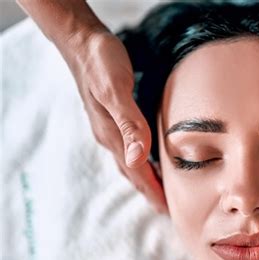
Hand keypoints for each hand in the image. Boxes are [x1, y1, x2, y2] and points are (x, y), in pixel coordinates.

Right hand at [64, 29, 166, 210]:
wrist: (82, 42)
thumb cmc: (101, 63)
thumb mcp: (115, 91)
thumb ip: (128, 124)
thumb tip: (138, 159)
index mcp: (112, 134)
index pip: (136, 171)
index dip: (152, 190)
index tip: (166, 209)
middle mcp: (110, 135)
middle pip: (132, 171)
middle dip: (148, 190)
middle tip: (165, 207)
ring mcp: (109, 127)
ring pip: (130, 161)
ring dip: (144, 177)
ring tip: (158, 188)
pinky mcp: (112, 116)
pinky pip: (128, 146)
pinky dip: (140, 159)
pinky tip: (146, 156)